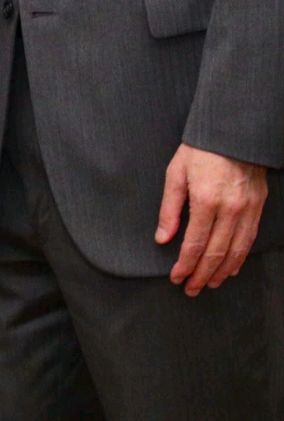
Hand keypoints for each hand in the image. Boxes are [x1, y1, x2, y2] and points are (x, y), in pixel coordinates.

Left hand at [155, 142, 267, 294]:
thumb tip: (162, 238)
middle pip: (216, 253)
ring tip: (207, 283)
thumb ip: (169, 208)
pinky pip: (249, 240)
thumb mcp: (176, 173)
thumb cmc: (199, 150)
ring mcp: (247, 209)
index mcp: (205, 199)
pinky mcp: (257, 207)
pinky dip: (239, 259)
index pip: (195, 244)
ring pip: (235, 252)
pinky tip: (230, 268)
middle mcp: (229, 209)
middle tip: (190, 289)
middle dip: (201, 275)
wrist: (233, 131)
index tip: (176, 278)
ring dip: (221, 272)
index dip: (185, 265)